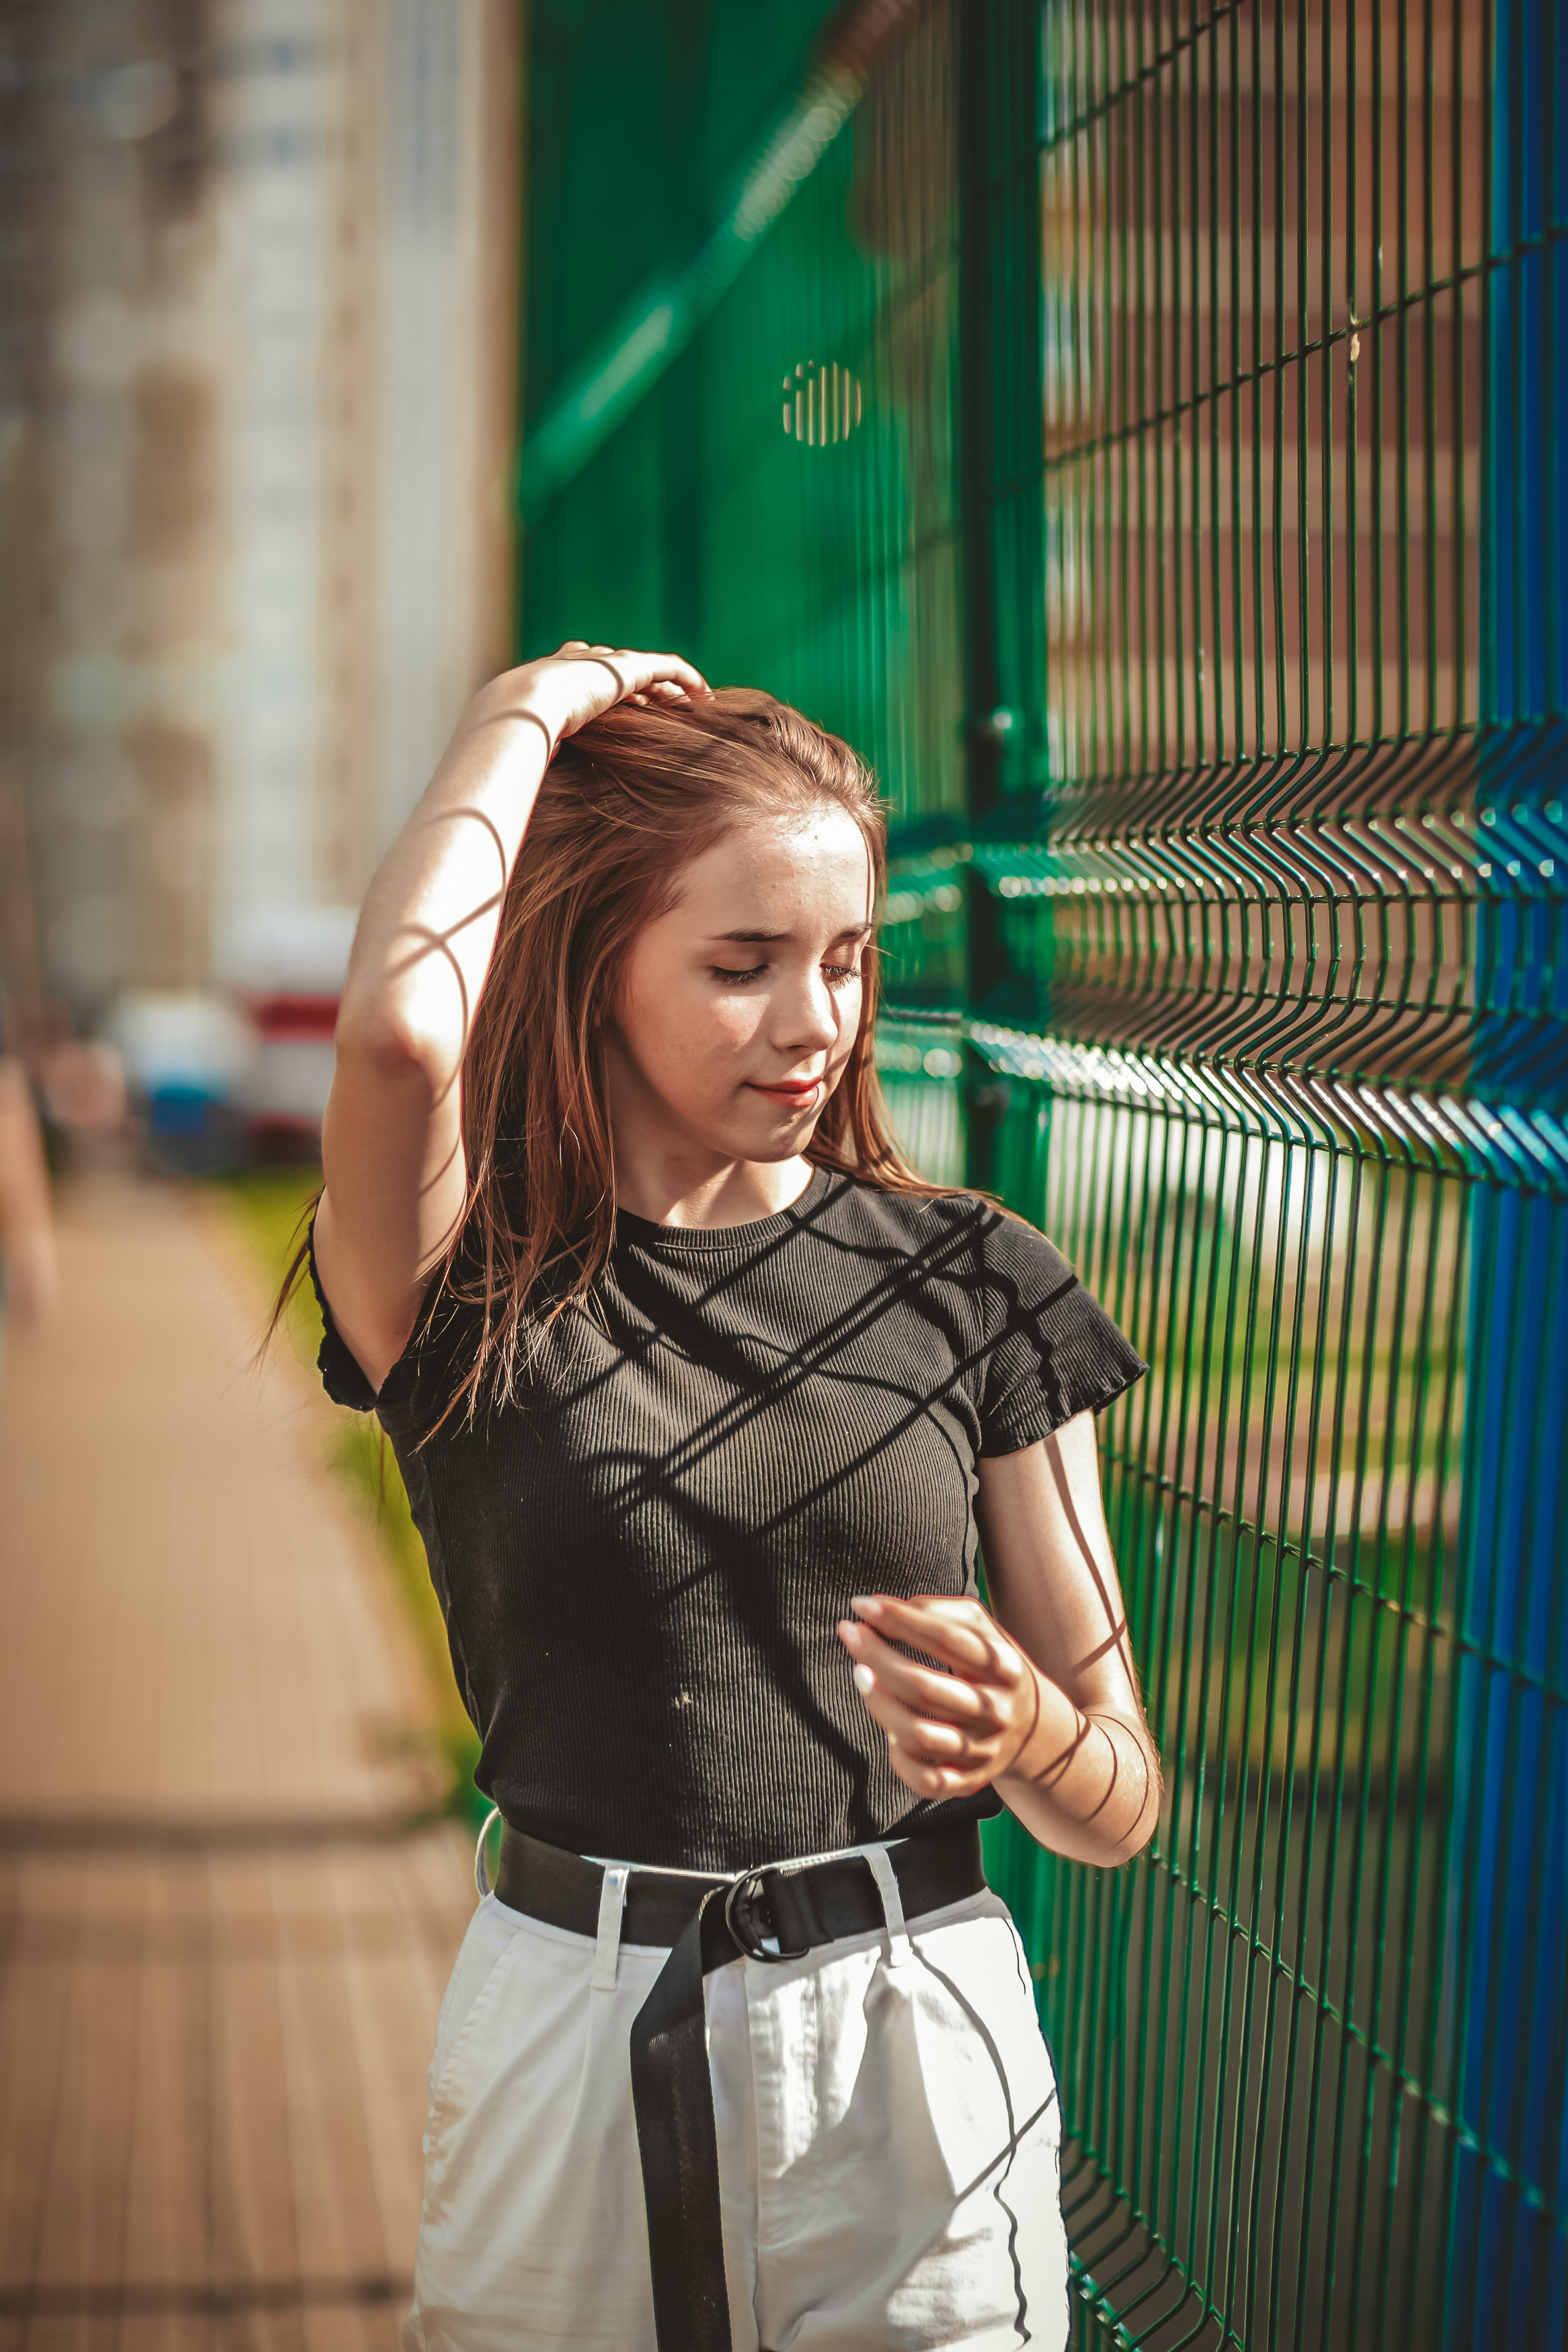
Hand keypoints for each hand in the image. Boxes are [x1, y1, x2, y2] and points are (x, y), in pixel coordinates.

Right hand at [466, 640, 709, 751]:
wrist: (520, 708)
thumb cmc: (510, 738)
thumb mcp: (516, 758)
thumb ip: (523, 775)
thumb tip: (511, 815)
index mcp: (549, 681)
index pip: (582, 677)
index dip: (605, 691)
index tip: (624, 709)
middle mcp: (577, 666)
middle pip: (616, 669)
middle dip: (638, 684)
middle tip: (661, 706)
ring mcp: (602, 665)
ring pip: (644, 669)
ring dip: (667, 685)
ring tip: (690, 703)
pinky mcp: (626, 668)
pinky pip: (666, 667)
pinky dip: (686, 676)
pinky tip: (704, 693)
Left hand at [836, 1594, 1044, 1800]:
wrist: (1034, 1728)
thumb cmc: (991, 1668)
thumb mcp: (984, 1630)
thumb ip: (940, 1611)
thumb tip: (884, 1607)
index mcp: (1004, 1667)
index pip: (947, 1639)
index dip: (899, 1619)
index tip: (861, 1604)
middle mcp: (996, 1711)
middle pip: (924, 1687)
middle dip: (876, 1656)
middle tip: (850, 1633)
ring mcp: (983, 1750)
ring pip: (919, 1736)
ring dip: (878, 1703)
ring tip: (860, 1674)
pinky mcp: (970, 1780)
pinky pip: (926, 1782)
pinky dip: (899, 1760)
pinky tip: (889, 1734)